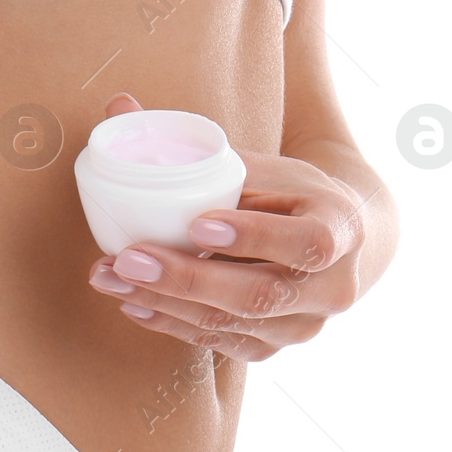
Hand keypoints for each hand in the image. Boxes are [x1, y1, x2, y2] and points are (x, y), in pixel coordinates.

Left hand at [87, 93, 368, 361]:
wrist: (329, 241)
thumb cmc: (287, 195)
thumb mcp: (262, 164)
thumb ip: (199, 145)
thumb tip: (119, 103)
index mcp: (341, 229)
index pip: (306, 241)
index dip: (254, 236)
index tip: (198, 224)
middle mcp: (332, 288)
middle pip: (260, 294)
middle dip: (187, 278)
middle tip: (128, 258)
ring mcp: (303, 326)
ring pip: (230, 324)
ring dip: (164, 302)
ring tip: (110, 276)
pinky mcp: (271, 348)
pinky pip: (217, 344)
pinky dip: (170, 323)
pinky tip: (132, 302)